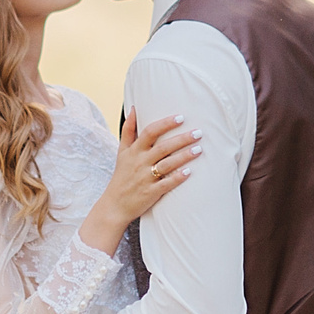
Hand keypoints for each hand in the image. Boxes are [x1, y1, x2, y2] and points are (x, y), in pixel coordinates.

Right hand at [77, 108, 199, 254]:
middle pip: (163, 147)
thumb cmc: (121, 176)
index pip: (150, 132)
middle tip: (198, 133)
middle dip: (182, 139)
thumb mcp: (121, 152)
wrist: (114, 205)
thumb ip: (128, 130)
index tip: (180, 117)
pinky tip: (189, 172)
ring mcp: (145, 178)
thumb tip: (133, 108)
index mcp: (134, 151)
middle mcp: (140, 162)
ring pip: (167, 164)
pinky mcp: (150, 193)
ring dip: (184, 157)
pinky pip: (166, 184)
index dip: (165, 124)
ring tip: (199, 149)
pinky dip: (177, 178)